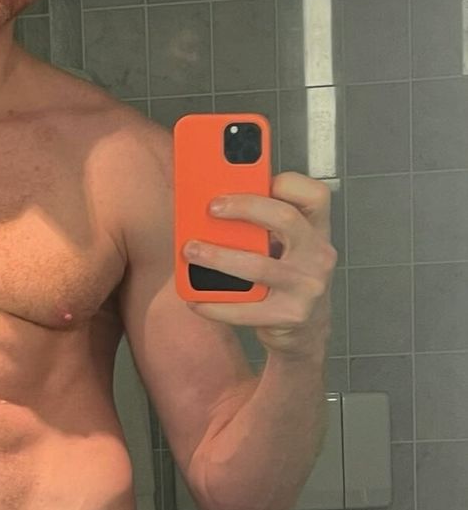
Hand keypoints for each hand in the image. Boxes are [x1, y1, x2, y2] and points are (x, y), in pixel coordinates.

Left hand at [181, 171, 336, 357]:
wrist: (304, 331)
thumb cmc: (287, 279)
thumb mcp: (285, 246)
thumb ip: (261, 224)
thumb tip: (213, 204)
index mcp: (317, 230)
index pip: (314, 194)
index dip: (286, 182)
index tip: (252, 178)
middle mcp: (318, 255)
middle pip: (285, 219)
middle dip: (244, 208)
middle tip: (211, 208)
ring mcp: (307, 287)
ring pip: (258, 266)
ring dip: (218, 257)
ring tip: (191, 251)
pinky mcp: (289, 316)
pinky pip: (245, 309)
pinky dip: (214, 303)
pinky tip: (195, 299)